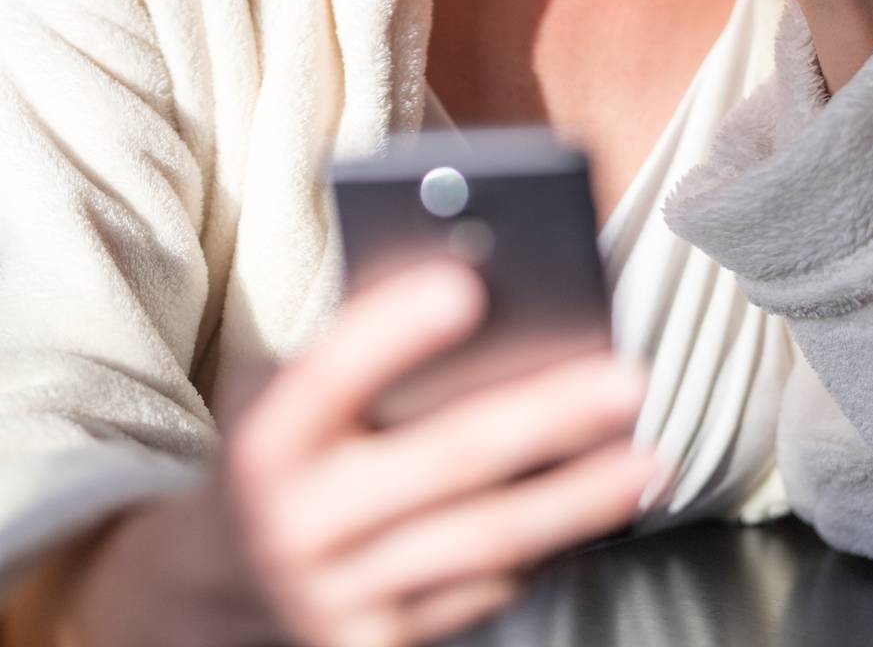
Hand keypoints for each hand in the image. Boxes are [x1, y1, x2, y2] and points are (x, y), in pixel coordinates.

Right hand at [213, 257, 662, 646]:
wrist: (213, 589)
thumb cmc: (278, 456)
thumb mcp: (276, 396)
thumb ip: (352, 357)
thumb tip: (475, 291)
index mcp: (266, 439)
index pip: (330, 374)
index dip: (396, 330)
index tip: (469, 284)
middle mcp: (297, 523)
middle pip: (442, 462)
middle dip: (546, 419)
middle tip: (627, 381)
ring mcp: (336, 599)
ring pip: (480, 542)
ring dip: (576, 501)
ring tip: (649, 460)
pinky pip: (481, 598)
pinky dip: (547, 554)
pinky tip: (600, 519)